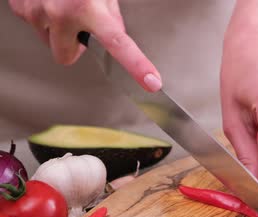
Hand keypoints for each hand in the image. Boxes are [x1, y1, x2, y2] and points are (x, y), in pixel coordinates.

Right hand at [8, 0, 160, 91]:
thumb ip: (109, 14)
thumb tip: (113, 33)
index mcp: (88, 8)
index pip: (118, 43)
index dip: (136, 65)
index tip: (151, 81)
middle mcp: (60, 14)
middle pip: (67, 56)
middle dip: (72, 45)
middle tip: (76, 22)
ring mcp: (36, 12)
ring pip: (49, 41)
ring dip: (57, 28)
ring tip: (60, 3)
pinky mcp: (20, 9)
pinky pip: (35, 25)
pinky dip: (42, 15)